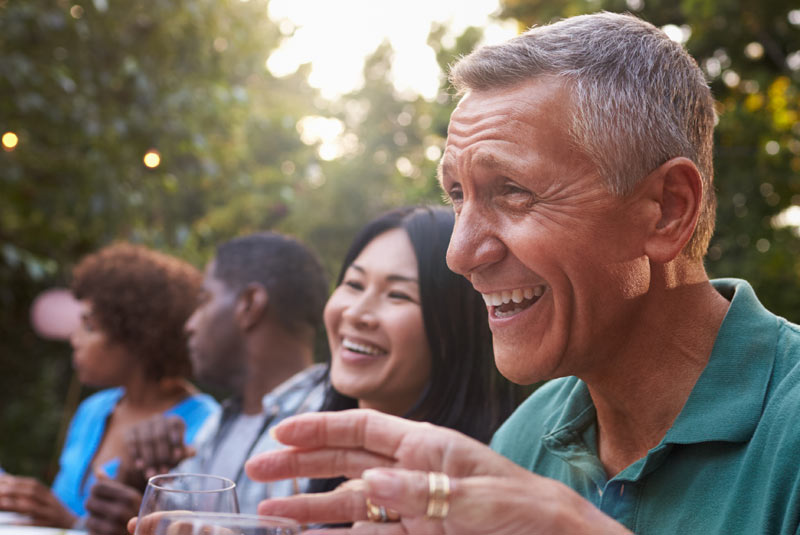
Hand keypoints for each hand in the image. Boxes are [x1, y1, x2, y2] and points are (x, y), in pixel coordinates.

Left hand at [0, 474, 76, 527]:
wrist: (72, 525)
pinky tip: (13, 522)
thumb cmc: (52, 512)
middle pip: (32, 492)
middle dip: (14, 490)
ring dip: (16, 504)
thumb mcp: (45, 500)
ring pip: (33, 507)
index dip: (16, 480)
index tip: (1, 479)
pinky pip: (37, 524)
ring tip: (1, 502)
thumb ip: (29, 493)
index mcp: (48, 494)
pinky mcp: (50, 526)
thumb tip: (9, 482)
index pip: (32, 483)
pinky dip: (25, 523)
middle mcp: (50, 501)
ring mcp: (50, 514)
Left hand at [84, 473, 141, 534]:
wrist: (141, 533)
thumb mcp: (127, 497)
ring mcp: (115, 527)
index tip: (101, 497)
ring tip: (106, 522)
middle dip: (93, 507)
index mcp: (130, 496)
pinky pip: (90, 531)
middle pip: (89, 502)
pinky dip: (95, 531)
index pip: (96, 487)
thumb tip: (97, 470)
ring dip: (94, 521)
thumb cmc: (130, 513)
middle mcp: (123, 511)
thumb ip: (111, 484)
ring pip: (88, 519)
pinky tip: (105, 531)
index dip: (95, 492)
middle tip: (104, 512)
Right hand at [120, 415, 194, 488]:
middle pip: (160, 435)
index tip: (177, 456)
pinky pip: (132, 443)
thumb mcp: (177, 453)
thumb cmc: (168, 453)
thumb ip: (184, 452)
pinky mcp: (130, 431)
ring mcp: (143, 424)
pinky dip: (136, 456)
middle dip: (162, 455)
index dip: (177, 441)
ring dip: (149, 459)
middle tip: (164, 471)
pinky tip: (139, 467)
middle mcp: (159, 419)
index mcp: (174, 421)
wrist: (147, 455)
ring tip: (151, 474)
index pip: (175, 426)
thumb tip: (192, 452)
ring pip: (146, 441)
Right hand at [245, 409, 629, 534]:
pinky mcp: (415, 531)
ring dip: (309, 503)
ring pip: (349, 499)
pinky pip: (367, 531)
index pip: (363, 430)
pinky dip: (337, 533)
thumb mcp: (479, 499)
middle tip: (257, 467)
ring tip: (269, 511)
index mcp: (427, 446)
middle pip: (345, 461)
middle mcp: (411, 470)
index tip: (281, 432)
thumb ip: (425, 491)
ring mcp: (411, 503)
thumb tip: (370, 484)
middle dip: (301, 462)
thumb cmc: (524, 507)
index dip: (320, 428)